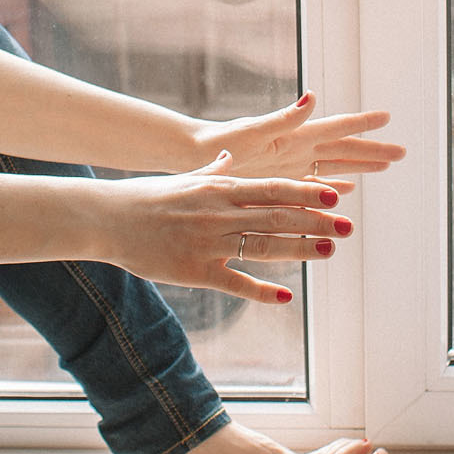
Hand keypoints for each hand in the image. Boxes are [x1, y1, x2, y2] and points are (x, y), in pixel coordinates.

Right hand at [95, 154, 350, 303]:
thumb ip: (211, 172)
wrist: (107, 218)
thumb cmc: (144, 197)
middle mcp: (219, 213)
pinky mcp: (196, 271)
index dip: (306, 192)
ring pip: (264, 246)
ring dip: (300, 249)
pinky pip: (235, 282)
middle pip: (277, 216)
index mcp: (219, 189)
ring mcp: (208, 242)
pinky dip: (262, 291)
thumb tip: (226, 156)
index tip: (335, 194)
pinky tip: (286, 297)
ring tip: (329, 250)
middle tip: (347, 226)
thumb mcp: (184, 179)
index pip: (272, 188)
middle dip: (315, 221)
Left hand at [193, 93, 404, 194]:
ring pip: (334, 165)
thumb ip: (285, 117)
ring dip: (359, 166)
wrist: (195, 154)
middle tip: (402, 151)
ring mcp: (290, 164)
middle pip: (344, 148)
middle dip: (373, 150)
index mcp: (295, 134)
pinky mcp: (280, 181)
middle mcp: (297, 147)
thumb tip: (313, 96)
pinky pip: (314, 183)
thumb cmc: (221, 141)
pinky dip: (332, 185)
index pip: (337, 127)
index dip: (363, 124)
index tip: (387, 117)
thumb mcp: (254, 130)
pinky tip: (346, 189)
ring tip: (384, 165)